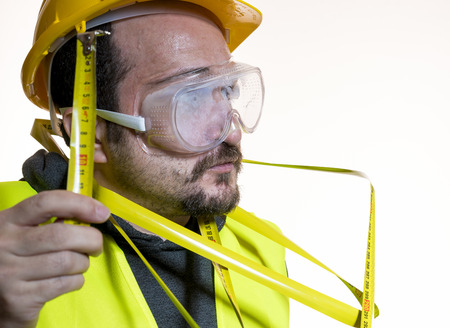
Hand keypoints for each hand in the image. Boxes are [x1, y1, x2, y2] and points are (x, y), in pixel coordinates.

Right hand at [0, 190, 109, 327]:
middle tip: (96, 245)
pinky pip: (65, 284)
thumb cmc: (18, 260)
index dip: (80, 204)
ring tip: (78, 264)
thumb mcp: (22, 234)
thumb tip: (91, 213)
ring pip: (67, 261)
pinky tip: (69, 280)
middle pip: (62, 235)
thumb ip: (49, 222)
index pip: (46, 202)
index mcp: (8, 221)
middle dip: (91, 239)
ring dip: (83, 263)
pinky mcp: (19, 299)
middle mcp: (4, 244)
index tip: (102, 213)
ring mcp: (9, 273)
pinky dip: (76, 280)